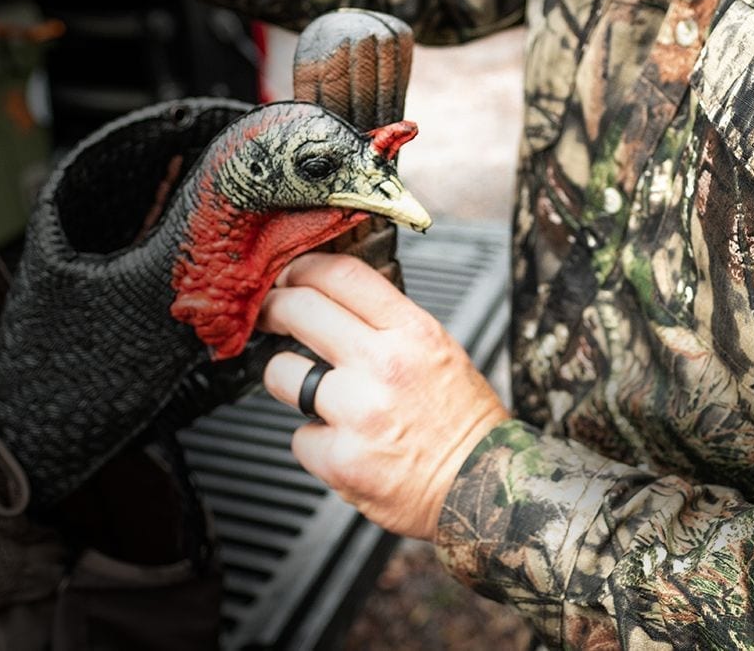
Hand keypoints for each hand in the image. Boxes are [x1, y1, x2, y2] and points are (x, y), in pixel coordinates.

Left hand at [258, 253, 508, 539]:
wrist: (484, 486)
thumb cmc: (462, 420)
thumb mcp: (437, 350)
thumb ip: (387, 323)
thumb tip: (331, 299)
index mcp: (412, 332)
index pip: (342, 275)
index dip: (302, 268)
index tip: (289, 276)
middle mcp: (384, 365)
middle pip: (299, 310)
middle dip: (273, 309)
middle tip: (269, 317)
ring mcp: (358, 412)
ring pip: (281, 372)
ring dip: (288, 380)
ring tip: (317, 395)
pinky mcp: (340, 459)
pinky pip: (299, 437)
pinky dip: (315, 442)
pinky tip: (344, 445)